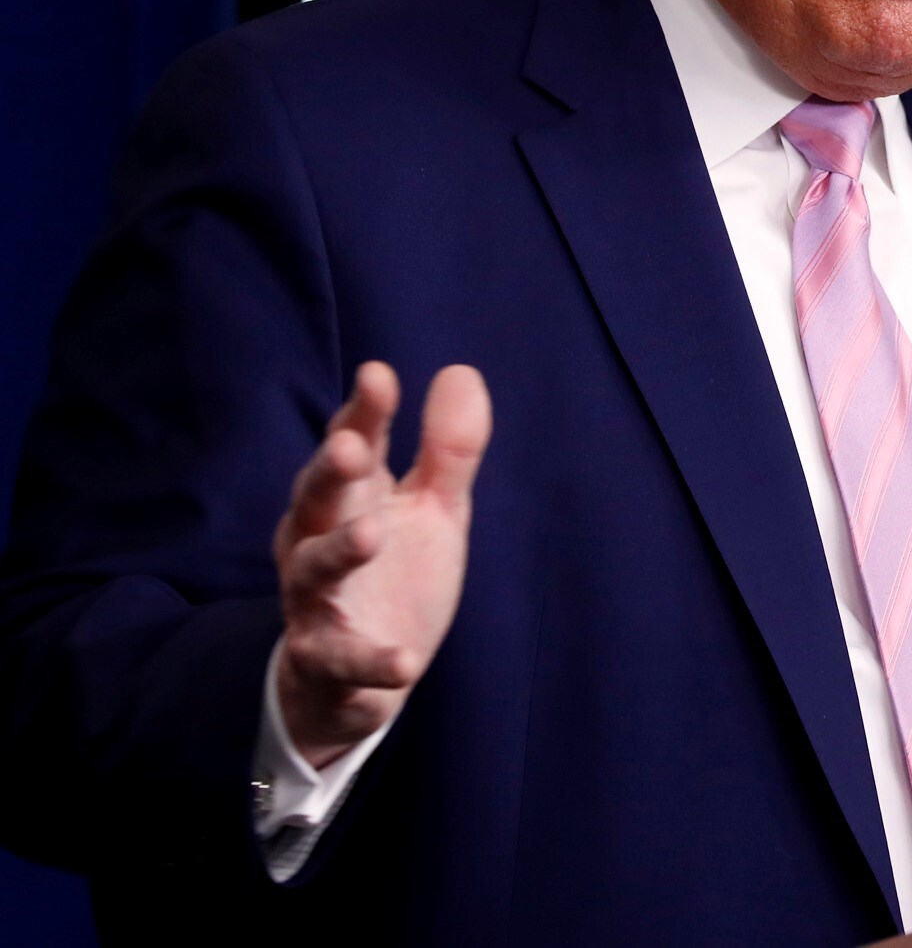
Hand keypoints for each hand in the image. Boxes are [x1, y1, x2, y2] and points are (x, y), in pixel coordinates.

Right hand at [273, 362, 491, 767]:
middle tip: (351, 447)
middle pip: (315, 498)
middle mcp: (318, 540)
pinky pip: (342, 659)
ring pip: (314, 570)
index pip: (353, 443)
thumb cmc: (395, 574)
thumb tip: (460, 371)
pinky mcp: (325, 659)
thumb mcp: (433, 509)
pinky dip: (371, 661)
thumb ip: (448, 450)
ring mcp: (316, 601)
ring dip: (339, 551)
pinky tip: (405, 662)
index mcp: (352, 497)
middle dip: (330, 472)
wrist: (360, 678)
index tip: (378, 376)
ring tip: (371, 534)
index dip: (363, 412)